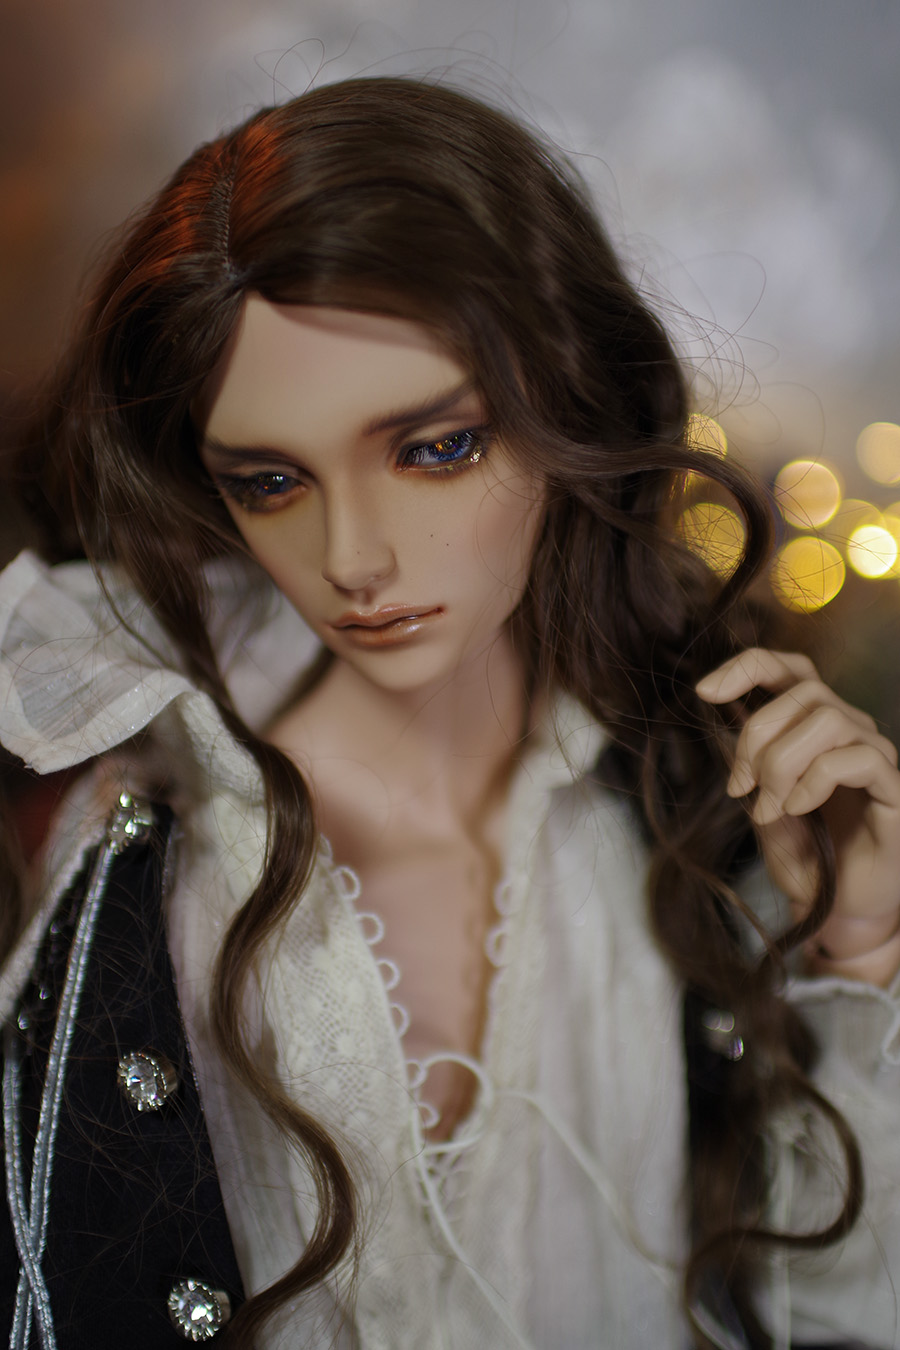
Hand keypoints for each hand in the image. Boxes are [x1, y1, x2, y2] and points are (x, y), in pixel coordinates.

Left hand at [696, 649, 899, 974]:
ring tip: (770, 805)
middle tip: (740, 787)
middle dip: (756, 737)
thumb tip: (719, 712)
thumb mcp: (759, 800)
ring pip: (828, 719)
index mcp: (815, 724)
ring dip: (784, 762)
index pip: (790, 669)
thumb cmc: (803, 851)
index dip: (748, 667)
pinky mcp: (894, 789)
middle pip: (803, 693)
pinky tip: (797, 809)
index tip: (705, 692)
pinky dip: (814, 781)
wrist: (834, 906)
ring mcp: (875, 756)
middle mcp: (851, 730)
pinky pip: (853, 759)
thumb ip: (747, 759)